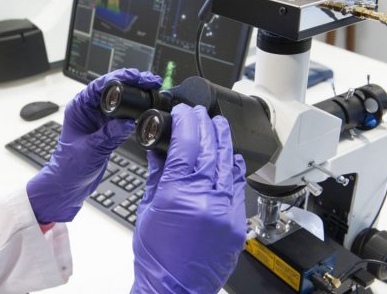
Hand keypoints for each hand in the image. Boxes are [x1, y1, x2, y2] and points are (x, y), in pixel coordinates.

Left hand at [27, 68, 161, 223]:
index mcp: (79, 107)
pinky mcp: (107, 128)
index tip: (138, 76)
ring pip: (120, 98)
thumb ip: (110, 135)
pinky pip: (123, 113)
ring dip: (136, 93)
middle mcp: (88, 109)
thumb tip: (130, 122)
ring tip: (153, 90)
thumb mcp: (91, 150)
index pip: (100, 84)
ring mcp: (98, 118)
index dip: (120, 77)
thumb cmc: (69, 168)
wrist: (68, 185)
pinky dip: (136, 109)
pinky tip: (147, 107)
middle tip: (152, 81)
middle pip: (112, 87)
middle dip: (133, 82)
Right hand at [131, 104, 246, 292]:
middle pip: (210, 148)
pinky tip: (229, 154)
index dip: (186, 121)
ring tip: (217, 124)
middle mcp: (207, 199)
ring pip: (228, 163)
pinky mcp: (237, 222)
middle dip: (204, 124)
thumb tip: (161, 148)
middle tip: (199, 112)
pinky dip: (233, 164)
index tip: (183, 111)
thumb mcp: (147, 208)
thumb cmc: (156, 256)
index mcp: (179, 194)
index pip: (187, 143)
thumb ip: (158, 173)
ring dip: (222, 139)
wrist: (174, 289)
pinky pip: (238, 184)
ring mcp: (226, 210)